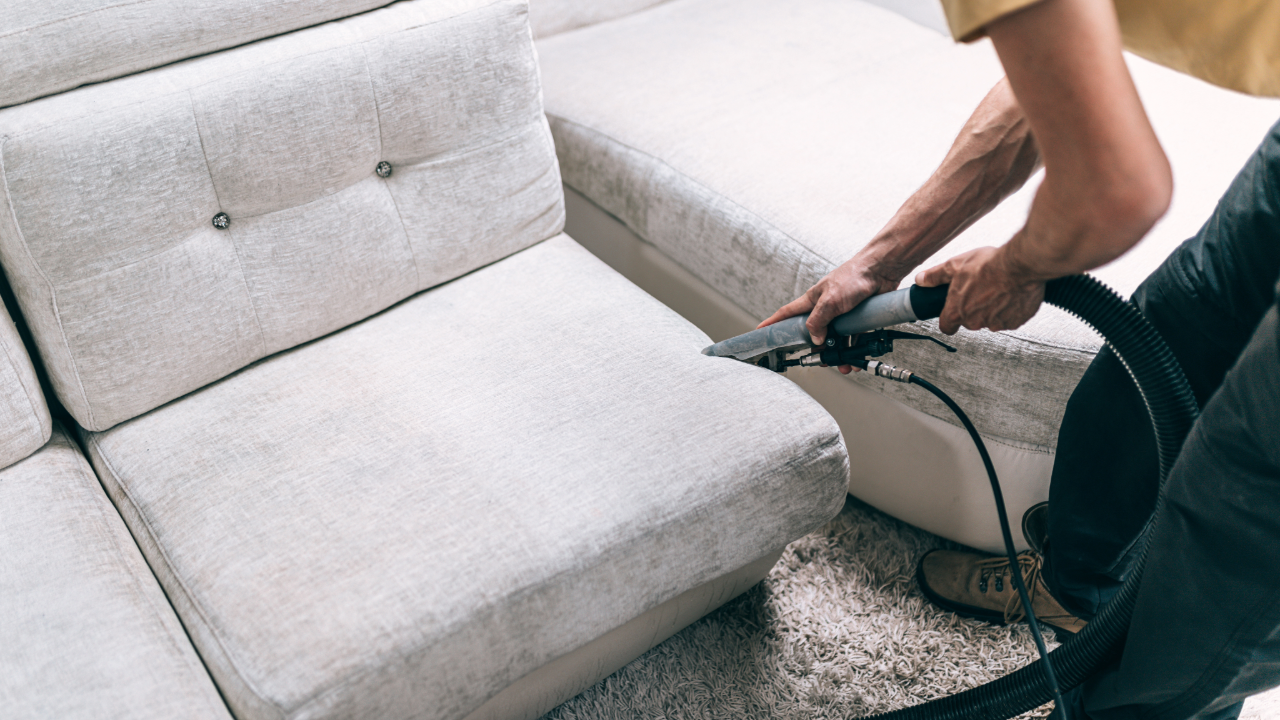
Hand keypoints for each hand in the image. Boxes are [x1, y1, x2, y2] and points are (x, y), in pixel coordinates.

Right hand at [758, 255, 903, 373]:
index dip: (773, 322)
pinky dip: (855, 349)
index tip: (762, 332)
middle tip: (819, 361)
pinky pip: (853, 338)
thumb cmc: (854, 276)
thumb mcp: (830, 300)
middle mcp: (825, 308)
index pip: (787, 313)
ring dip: (840, 353)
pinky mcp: (857, 318)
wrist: (882, 270)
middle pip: (814, 333)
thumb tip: (814, 339)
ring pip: (836, 339)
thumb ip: (818, 321)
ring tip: (844, 365)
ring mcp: (841, 313)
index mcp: (812, 300)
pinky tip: (857, 357)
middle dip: (816, 350)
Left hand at [915, 246, 1044, 334]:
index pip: (946, 327)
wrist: (1020, 265)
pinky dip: (1009, 308)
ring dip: (992, 308)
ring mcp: (996, 323)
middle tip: (979, 289)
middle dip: (972, 308)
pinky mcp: (1015, 322)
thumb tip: (921, 280)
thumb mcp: (955, 265)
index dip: (948, 320)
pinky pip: (1008, 318)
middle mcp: (976, 321)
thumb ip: (936, 276)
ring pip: (990, 319)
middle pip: (969, 321)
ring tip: (996, 288)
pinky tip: (1009, 293)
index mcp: (958, 311)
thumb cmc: (989, 265)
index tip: (951, 314)